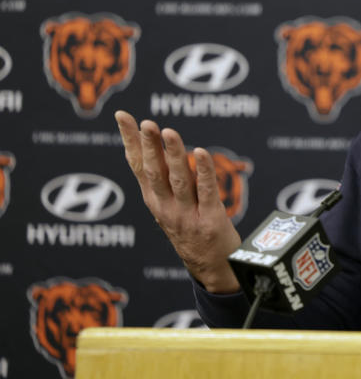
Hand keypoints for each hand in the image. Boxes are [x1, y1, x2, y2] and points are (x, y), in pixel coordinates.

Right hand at [115, 110, 241, 292]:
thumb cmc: (193, 230)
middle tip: (146, 123)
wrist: (213, 269)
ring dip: (173, 155)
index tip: (122, 116)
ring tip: (169, 132)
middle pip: (154, 172)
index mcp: (154, 201)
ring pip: (178, 180)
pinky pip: (206, 191)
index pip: (137, 166)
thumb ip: (165, 179)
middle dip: (149, 146)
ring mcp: (187, 215)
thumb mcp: (170, 206)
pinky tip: (201, 153)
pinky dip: (203, 171)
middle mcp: (165, 208)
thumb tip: (158, 144)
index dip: (130, 140)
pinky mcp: (210, 220)